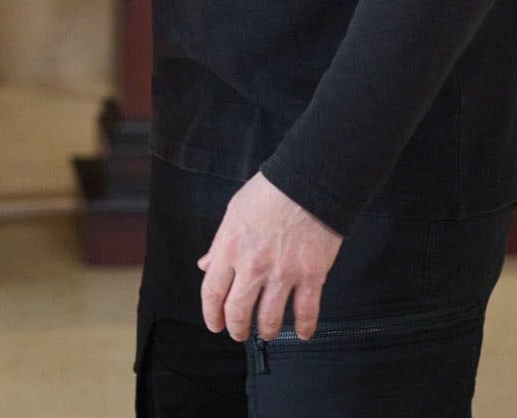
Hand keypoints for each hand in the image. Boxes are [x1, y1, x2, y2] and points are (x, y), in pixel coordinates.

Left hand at [197, 173, 342, 341]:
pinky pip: (306, 311)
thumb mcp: (233, 212)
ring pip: (269, 318)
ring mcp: (283, 272)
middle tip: (239, 332)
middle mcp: (253, 265)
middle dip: (236, 329)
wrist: (308, 183)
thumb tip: (206, 265)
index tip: (215, 324)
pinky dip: (304, 327)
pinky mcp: (310, 275)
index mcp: (230, 248)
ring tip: (267, 332)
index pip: (212, 293)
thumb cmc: (269, 193)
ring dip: (266, 331)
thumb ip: (219, 244)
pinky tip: (302, 332)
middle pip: (237, 312)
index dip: (211, 315)